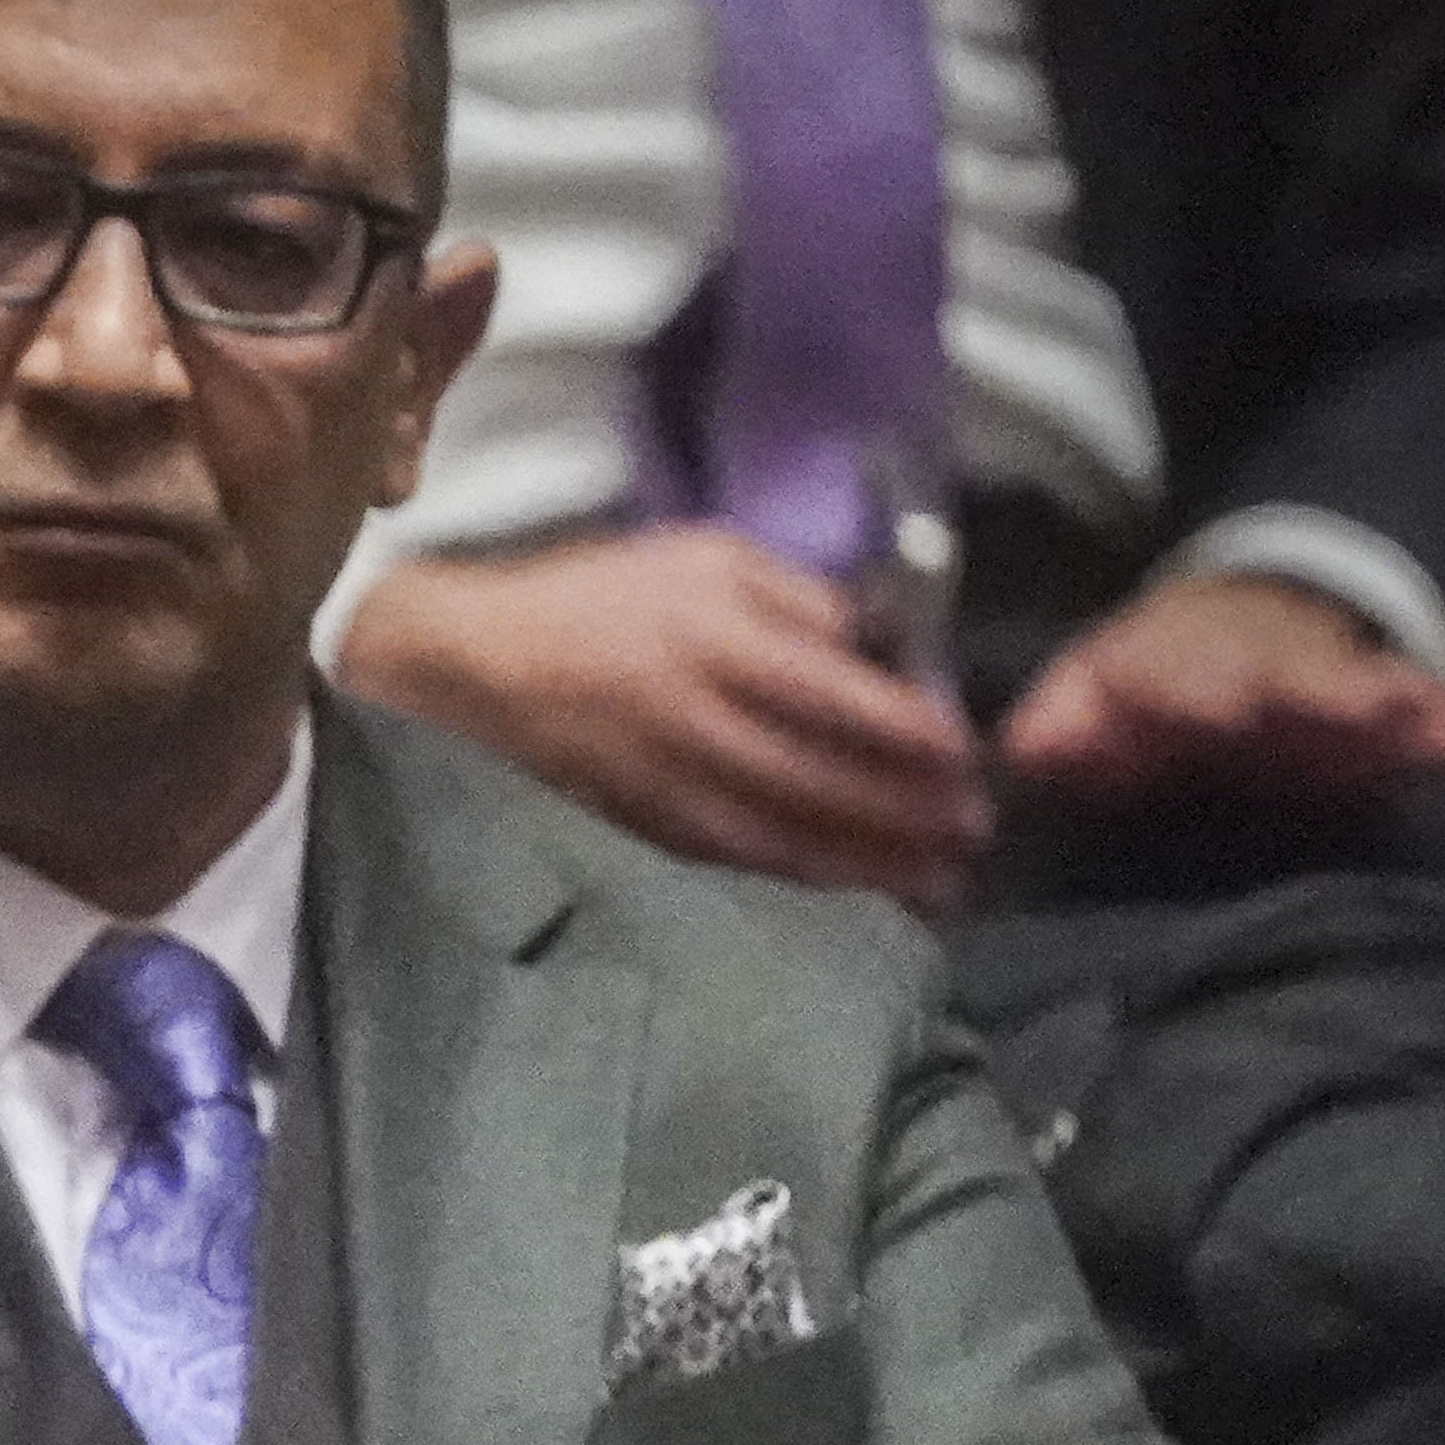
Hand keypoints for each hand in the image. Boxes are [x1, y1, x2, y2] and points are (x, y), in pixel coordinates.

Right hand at [341, 529, 989, 907]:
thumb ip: (793, 596)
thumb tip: (874, 646)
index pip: (835, 693)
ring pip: (785, 835)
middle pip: (821, 777)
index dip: (907, 730)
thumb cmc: (596, 599)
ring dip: (869, 863)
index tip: (963, 750)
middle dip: (906, 810)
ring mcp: (667, 784)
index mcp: (716, 635)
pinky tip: (852, 888)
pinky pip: (738, 862)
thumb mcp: (700, 556)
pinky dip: (802, 879)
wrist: (471, 669)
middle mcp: (696, 718)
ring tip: (938, 882)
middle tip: (973, 828)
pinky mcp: (643, 828)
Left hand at [999, 569, 1444, 813]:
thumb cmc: (1146, 684)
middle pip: (1287, 672)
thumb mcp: (1088, 695)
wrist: (1236, 626)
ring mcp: (1326, 685)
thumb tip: (1029, 749)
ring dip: (1384, 704)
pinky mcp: (1382, 715)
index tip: (1216, 704)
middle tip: (1342, 709)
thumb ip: (1058, 727)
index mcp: (1179, 661)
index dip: (1194, 684)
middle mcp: (1259, 666)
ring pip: (1359, 688)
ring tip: (1410, 722)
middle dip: (1309, 690)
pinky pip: (1434, 724)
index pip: (1181, 666)